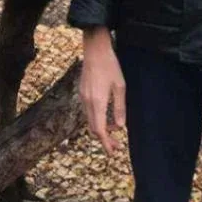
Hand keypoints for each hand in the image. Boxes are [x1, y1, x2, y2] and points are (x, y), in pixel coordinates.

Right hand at [79, 27, 125, 154]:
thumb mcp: (120, 87)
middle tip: (116, 145)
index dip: (106, 143)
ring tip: (113, 129)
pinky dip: (96, 118)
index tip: (113, 152)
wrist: (95, 49)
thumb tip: (119, 127)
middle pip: (93, 128)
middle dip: (104, 138)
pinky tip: (106, 115)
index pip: (99, 130)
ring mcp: (83, 97)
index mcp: (97, 102)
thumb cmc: (110, 66)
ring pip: (90, 120)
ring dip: (100, 128)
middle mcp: (87, 102)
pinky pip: (88, 111)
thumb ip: (119, 108)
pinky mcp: (82, 92)